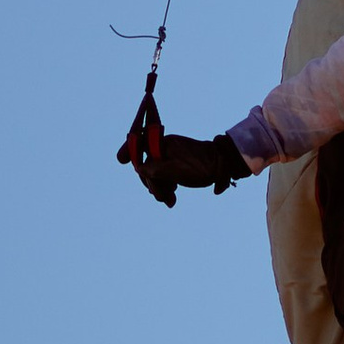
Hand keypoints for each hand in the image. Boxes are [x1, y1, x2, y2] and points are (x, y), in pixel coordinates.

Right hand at [118, 116, 246, 205]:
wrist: (223, 167)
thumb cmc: (199, 166)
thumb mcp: (174, 170)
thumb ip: (154, 169)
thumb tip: (139, 169)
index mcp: (163, 143)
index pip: (139, 144)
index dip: (128, 149)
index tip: (120, 159)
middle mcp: (165, 147)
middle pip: (146, 164)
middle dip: (151, 182)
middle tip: (161, 197)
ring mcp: (171, 155)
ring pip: (156, 172)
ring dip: (160, 187)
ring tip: (171, 199)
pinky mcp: (177, 164)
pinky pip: (165, 175)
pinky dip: (166, 186)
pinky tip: (173, 196)